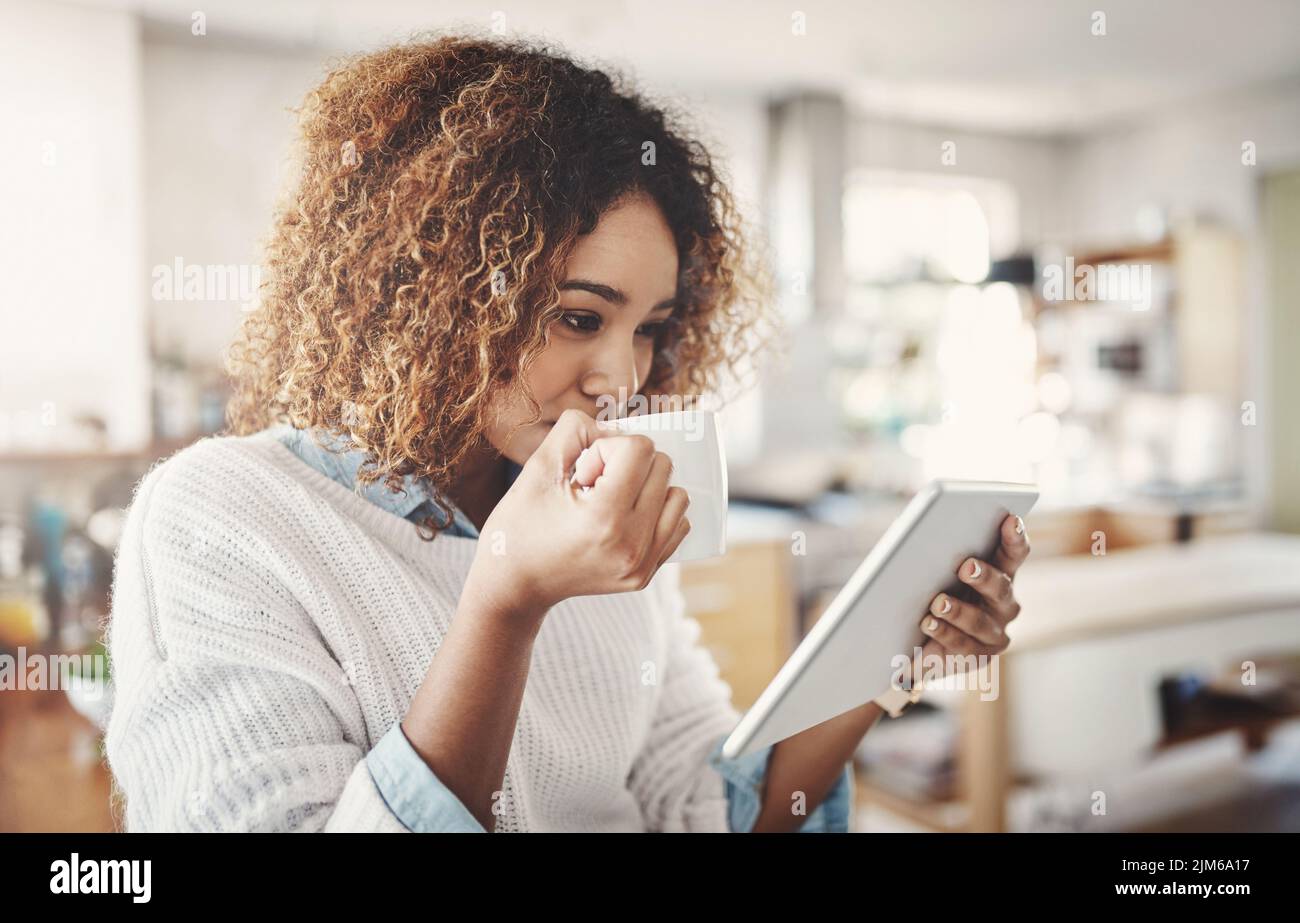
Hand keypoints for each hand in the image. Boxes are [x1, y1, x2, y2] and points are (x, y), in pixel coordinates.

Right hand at [468, 409, 690, 617]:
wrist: (513, 585)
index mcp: (604, 518)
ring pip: (677, 495)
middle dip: (627, 465)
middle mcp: (631, 545)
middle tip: (592, 486)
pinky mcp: (645, 575)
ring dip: (647, 486)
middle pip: (662, 467)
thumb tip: (614, 427)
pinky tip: (622, 518)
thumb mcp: (537, 468)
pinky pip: (677, 524)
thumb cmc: (518, 525)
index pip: (640, 449)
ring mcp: (642, 565)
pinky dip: (655, 512)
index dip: (607, 448)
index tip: (582, 471)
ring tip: (609, 502)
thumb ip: (574, 429)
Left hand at [910, 513, 1031, 684]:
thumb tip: (921, 529)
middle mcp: (1004, 602)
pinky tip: (928, 623)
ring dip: (958, 610)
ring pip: (980, 621)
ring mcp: (995, 632)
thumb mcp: (933, 569)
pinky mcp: (980, 656)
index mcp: (999, 573)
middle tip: (965, 566)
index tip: (1010, 520)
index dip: (1015, 537)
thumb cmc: (929, 591)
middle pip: (1000, 588)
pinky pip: (963, 645)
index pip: (1013, 554)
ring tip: (937, 603)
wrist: (917, 641)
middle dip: (983, 576)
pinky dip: (944, 632)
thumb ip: (936, 550)